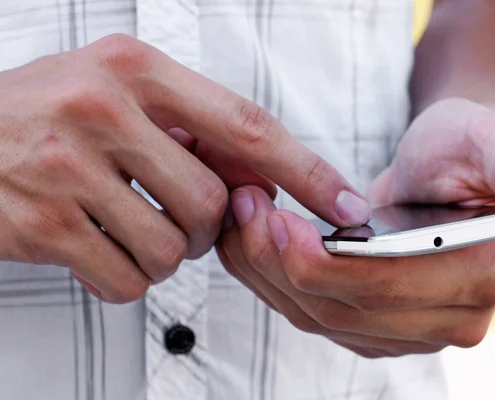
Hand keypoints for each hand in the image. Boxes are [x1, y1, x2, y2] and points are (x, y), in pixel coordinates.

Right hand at [0, 34, 369, 302]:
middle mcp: (103, 110)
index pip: (248, 125)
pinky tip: (97, 246)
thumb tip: (260, 176)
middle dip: (207, 226)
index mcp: (135, 69)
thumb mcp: (119, 91)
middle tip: (176, 213)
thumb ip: (191, 126)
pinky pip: (126, 280)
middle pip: (214, 202)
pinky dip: (124, 277)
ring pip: (173, 248)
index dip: (307, 171)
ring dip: (164, 253)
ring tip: (129, 225)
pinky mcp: (41, 225)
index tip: (345, 203)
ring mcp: (66, 167)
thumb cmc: (45, 111)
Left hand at [216, 98, 494, 357]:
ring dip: (268, 273)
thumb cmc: (466, 148)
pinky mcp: (373, 327)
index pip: (388, 287)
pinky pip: (310, 314)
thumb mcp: (493, 141)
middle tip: (247, 210)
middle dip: (283, 264)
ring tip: (243, 218)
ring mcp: (407, 330)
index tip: (278, 222)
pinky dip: (274, 281)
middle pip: (344, 311)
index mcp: (477, 277)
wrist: (447, 171)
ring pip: (317, 318)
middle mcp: (447, 319)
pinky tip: (254, 243)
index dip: (326, 263)